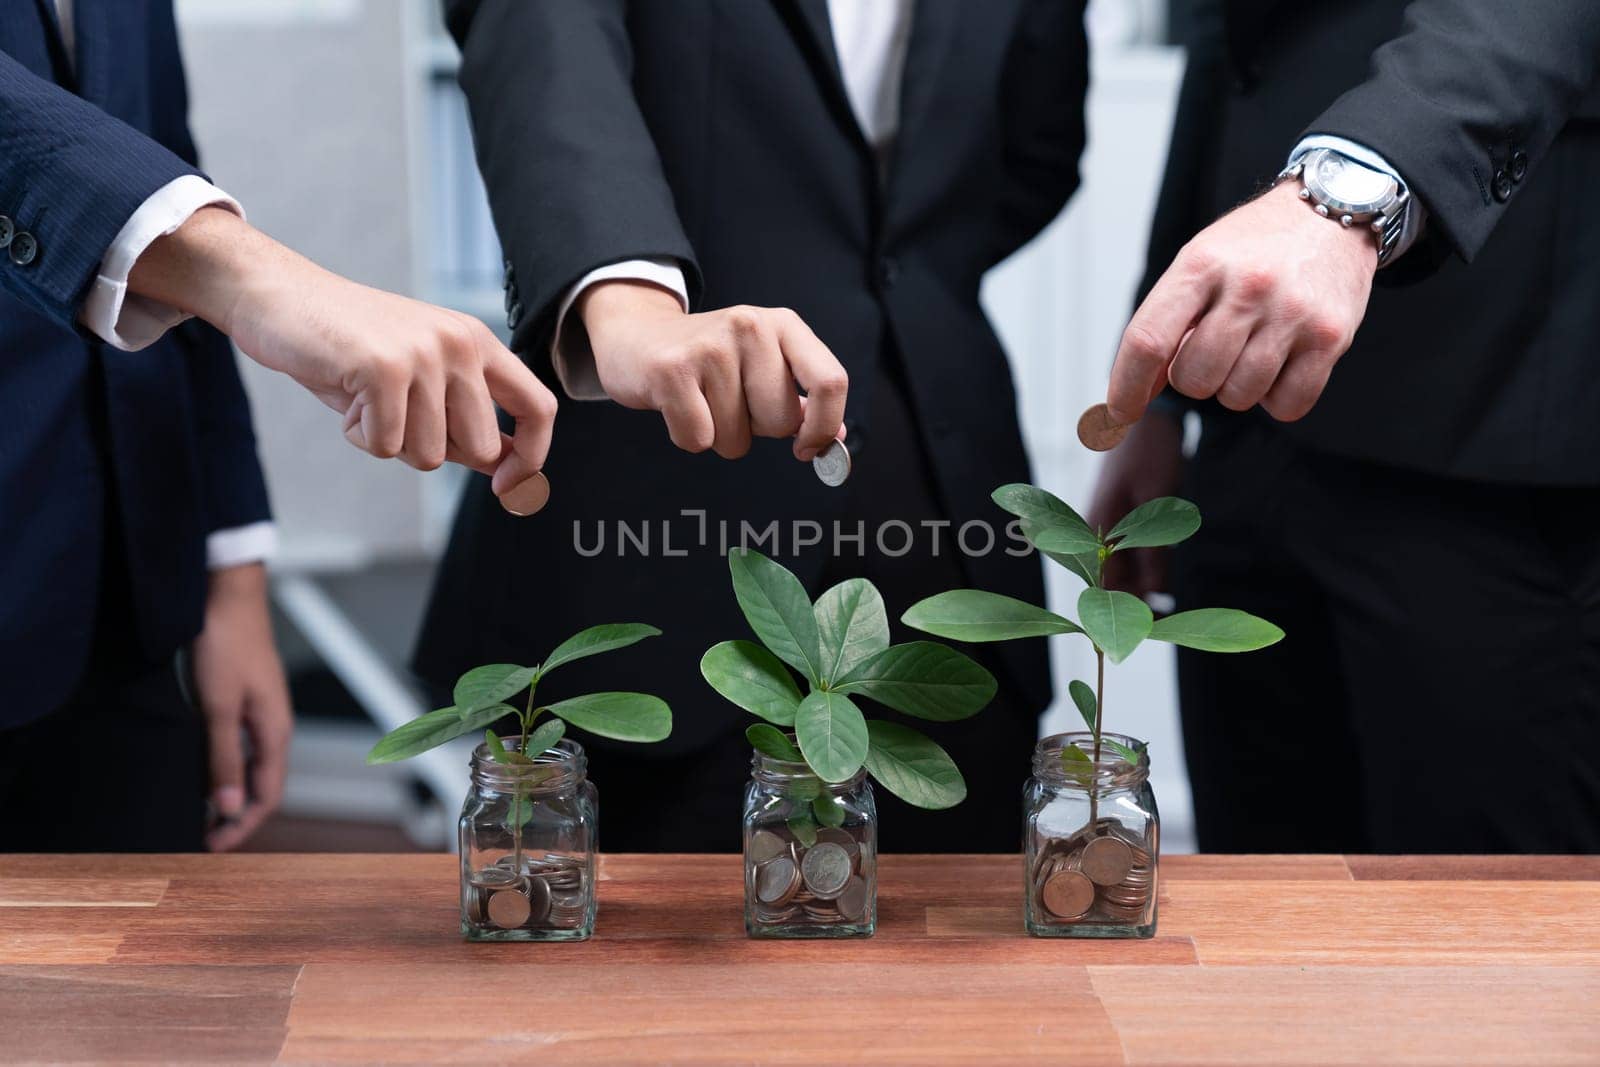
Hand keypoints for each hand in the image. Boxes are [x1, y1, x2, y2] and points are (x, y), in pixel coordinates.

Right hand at [129, 208, 557, 501]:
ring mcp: (425, 353)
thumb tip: (506, 466)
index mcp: (479, 343)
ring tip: (365, 396)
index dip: (532, 457)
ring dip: (389, 441)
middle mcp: (462, 344)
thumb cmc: (348, 344)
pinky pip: (385, 445)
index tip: (509, 487)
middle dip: (435, 450)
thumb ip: (463, 416)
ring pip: (428, 455)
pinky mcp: (385, 368)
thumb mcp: (419, 376)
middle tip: (394, 414)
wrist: (280, 297)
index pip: (539, 407)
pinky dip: (358, 435)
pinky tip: (345, 394)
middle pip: (481, 447)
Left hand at [190, 563, 293, 851]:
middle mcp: (273, 727)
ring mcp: (260, 713)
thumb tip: (226, 808)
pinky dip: (223, 768)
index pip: (266, 796)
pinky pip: (240, 747)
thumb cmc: (226, 645)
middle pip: (261, 785)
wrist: (227, 595)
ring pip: (251, 767)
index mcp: (274, 732)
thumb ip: (223, 759)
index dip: (242, 826)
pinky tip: (200, 770)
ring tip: (197, 811)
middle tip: (200, 837)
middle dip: (235, 816)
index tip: (211, 847)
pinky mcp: (245, 700)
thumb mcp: (217, 707)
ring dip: (228, 793)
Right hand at [579, 281, 847, 460]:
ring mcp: (710, 346)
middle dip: (756, 429)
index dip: (824, 427)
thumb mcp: (763, 367)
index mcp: (783, 325)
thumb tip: (835, 442)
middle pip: (780, 421)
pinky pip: (699, 440)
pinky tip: (678, 407)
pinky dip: (689, 437)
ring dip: (719, 435)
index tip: (805, 448)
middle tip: (729, 402)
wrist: (636, 336)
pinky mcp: (672, 370)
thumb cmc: (709, 363)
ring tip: (701, 400)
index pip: (830, 382)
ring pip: (737, 438)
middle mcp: (751, 326)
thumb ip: (802, 402)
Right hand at [1087, 411, 1184, 601]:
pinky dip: (1145, 565)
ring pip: (1118, 568)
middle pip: (1109, 579)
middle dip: (1134, 598)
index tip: (1153, 625)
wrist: (1151, 414)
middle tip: (1167, 614)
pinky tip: (1163, 573)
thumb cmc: (1150, 452)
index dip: (1125, 608)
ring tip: (1168, 599)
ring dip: (1141, 583)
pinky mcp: (1116, 519)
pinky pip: (1126, 552)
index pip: (1103, 583)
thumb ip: (1154, 550)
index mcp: (1092, 528)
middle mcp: (1091, 530)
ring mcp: (1102, 524)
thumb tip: (1157, 596)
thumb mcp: (1158, 502)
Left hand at [1106, 180, 1376, 425]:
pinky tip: (1282, 361)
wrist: (1332, 213)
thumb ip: (1166, 323)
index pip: (1147, 341)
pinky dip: (1277, 397)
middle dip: (1194, 377)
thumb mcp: (1198, 263)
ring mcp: (1292, 313)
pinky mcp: (1332, 337)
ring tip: (1253, 345)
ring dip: (1236, 386)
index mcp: (1201, 264)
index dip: (1127, 387)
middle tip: (1216, 347)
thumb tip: (1137, 393)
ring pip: (1238, 396)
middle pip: (1193, 379)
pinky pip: (1287, 405)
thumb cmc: (1252, 249)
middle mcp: (1247, 286)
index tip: (1119, 414)